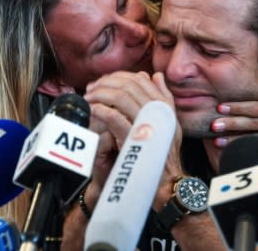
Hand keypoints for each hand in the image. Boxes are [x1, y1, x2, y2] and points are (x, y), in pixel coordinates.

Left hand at [84, 71, 183, 210]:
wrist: (167, 182)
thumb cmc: (165, 154)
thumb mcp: (169, 123)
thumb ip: (163, 98)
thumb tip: (155, 76)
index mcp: (164, 106)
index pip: (141, 80)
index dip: (120, 76)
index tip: (104, 80)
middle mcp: (158, 112)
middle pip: (130, 85)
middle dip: (107, 83)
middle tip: (92, 88)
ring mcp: (147, 124)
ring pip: (122, 98)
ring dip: (101, 94)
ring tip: (89, 97)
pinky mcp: (135, 139)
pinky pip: (115, 117)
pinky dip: (102, 110)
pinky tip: (93, 109)